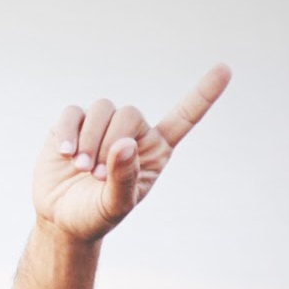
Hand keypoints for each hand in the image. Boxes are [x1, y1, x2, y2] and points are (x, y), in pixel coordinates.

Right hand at [32, 65, 229, 245]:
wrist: (62, 219)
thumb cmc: (95, 215)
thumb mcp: (115, 206)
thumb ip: (124, 179)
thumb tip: (124, 144)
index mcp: (154, 150)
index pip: (184, 118)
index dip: (204, 94)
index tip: (226, 69)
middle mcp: (131, 132)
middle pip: (128, 113)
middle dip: (109, 142)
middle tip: (94, 175)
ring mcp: (101, 126)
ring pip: (102, 109)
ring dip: (89, 140)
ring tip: (80, 168)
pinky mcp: (72, 125)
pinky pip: (73, 113)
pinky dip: (68, 132)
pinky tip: (65, 153)